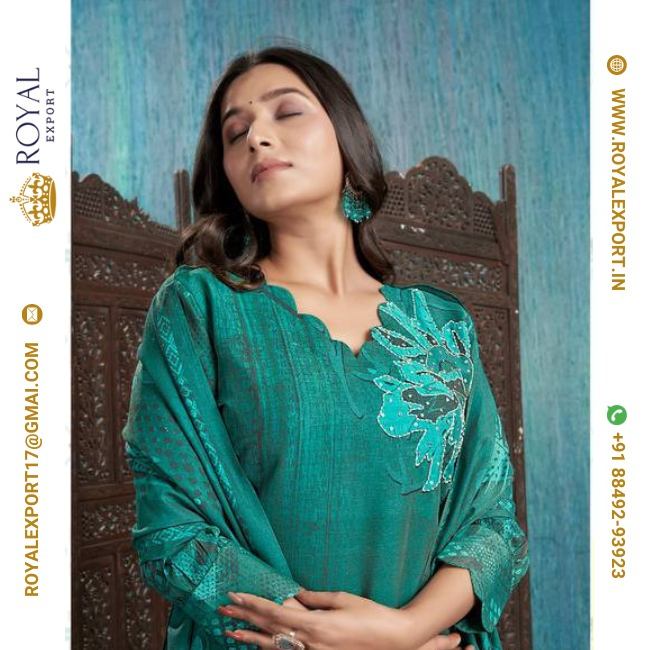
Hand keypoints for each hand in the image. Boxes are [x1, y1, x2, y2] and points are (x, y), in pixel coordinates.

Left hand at [217, 589, 473, 649]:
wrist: (395, 641)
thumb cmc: (371, 616)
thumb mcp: (342, 599)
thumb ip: (314, 599)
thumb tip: (293, 595)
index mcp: (316, 625)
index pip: (274, 613)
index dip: (252, 604)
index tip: (233, 596)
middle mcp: (311, 644)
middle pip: (269, 630)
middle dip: (244, 619)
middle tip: (222, 610)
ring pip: (275, 648)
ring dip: (251, 639)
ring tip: (230, 632)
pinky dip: (272, 649)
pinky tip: (259, 646)